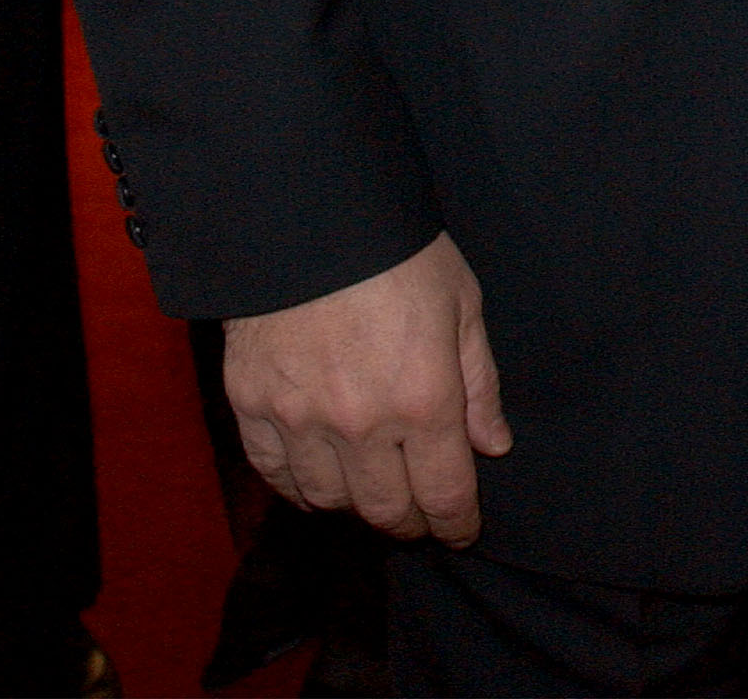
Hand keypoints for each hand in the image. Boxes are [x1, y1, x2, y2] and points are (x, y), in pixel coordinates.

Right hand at [223, 231, 511, 545]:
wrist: (309, 217)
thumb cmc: (399, 251)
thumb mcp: (462, 303)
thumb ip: (479, 383)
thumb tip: (493, 446)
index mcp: (424, 399)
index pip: (445, 494)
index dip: (456, 523)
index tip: (461, 530)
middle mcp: (362, 425)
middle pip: (387, 510)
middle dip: (412, 520)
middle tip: (421, 513)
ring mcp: (302, 421)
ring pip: (332, 501)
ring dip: (357, 504)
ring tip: (372, 489)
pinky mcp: (254, 409)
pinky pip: (277, 476)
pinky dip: (300, 488)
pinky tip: (318, 479)